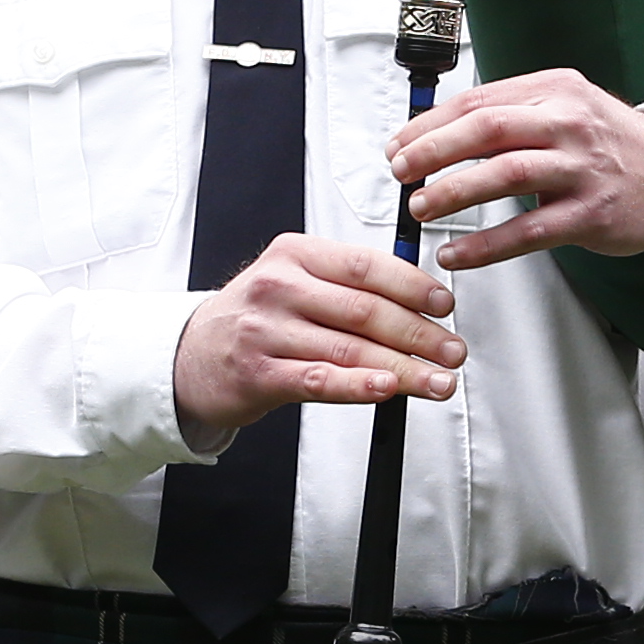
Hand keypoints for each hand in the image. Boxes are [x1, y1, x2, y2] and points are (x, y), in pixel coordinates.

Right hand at [173, 232, 463, 446]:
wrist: (191, 355)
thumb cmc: (257, 318)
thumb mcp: (295, 280)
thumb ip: (348, 285)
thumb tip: (421, 301)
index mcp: (296, 254)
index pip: (366, 266)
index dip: (413, 286)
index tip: (445, 306)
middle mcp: (279, 287)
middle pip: (364, 310)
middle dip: (419, 334)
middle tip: (452, 351)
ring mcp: (266, 331)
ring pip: (349, 349)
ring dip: (403, 368)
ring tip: (437, 381)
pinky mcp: (258, 373)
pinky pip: (319, 380)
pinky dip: (357, 386)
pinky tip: (387, 389)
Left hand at [392, 68, 643, 267]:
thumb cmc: (607, 143)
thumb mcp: (564, 106)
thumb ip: (510, 113)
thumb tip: (438, 132)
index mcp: (554, 91)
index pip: (479, 101)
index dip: (430, 125)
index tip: (398, 145)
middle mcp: (568, 123)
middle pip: (488, 129)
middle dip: (434, 151)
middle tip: (400, 172)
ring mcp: (582, 169)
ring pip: (505, 175)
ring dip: (454, 192)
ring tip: (421, 208)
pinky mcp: (591, 214)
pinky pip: (528, 231)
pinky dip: (486, 244)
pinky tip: (457, 253)